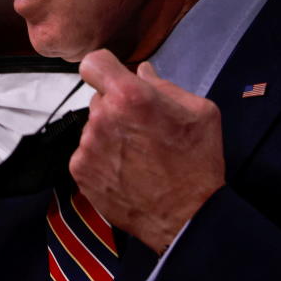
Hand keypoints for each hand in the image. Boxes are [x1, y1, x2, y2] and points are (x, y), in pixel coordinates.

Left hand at [70, 49, 224, 253]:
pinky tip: (125, 169)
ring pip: (93, 126)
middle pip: (98, 97)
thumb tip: (143, 72)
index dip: (105, 68)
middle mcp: (102, 117)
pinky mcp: (80, 171)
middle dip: (116, 105)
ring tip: (136, 153)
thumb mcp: (199, 112)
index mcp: (130, 96)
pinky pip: (87, 151)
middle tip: (141, 126)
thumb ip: (165, 85)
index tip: (116, 79)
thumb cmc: (198, 162)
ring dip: (109, 133)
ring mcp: (88, 146)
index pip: (94, 62)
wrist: (187, 217)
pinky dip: (101, 157)